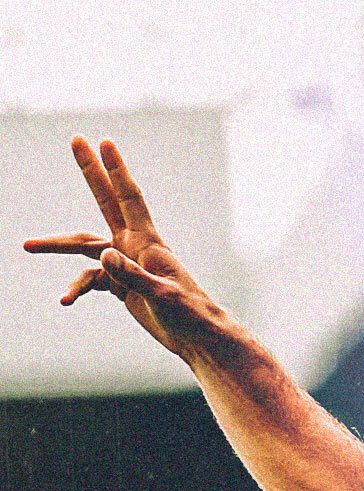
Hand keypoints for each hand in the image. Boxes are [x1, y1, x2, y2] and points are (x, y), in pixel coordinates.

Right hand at [23, 137, 237, 358]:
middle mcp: (134, 246)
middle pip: (106, 202)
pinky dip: (76, 288)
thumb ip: (132, 276)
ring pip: (86, 248)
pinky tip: (65, 300)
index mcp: (148, 243)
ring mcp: (126, 264)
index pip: (129, 198)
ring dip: (57, 247)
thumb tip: (105, 255)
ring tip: (26, 246)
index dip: (115, 170)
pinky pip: (90, 280)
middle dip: (91, 173)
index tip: (103, 141)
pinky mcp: (121, 284)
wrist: (198, 339)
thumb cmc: (189, 315)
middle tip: (75, 140)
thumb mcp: (162, 296)